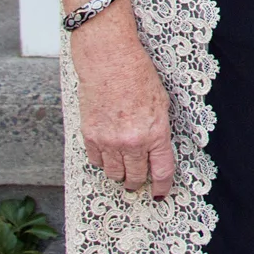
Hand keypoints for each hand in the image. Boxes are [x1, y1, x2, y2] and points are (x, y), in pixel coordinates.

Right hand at [64, 0, 175, 198]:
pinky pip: (96, 161)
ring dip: (120, 174)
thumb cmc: (139, 76)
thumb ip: (159, 130)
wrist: (110, 61)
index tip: (161, 192)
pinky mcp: (89, 136)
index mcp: (155, 132)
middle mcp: (132, 141)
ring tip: (124, 169)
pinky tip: (107, 154)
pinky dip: (103, 161)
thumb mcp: (162, 103)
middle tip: (139, 182)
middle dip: (138, 182)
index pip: (162, 170)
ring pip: (114, 173)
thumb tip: (157, 150)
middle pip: (135, 177)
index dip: (163, 185)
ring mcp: (108, 141)